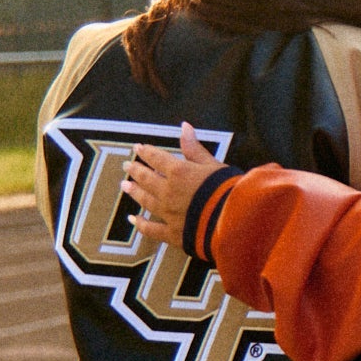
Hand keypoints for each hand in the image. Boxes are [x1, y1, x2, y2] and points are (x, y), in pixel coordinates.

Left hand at [121, 124, 220, 247]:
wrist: (235, 221)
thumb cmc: (229, 190)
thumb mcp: (214, 164)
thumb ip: (195, 148)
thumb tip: (184, 126)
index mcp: (179, 172)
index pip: (156, 158)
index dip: (147, 152)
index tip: (138, 148)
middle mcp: (168, 192)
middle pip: (146, 179)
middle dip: (135, 170)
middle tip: (127, 166)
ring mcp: (168, 214)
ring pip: (146, 200)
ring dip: (135, 192)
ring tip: (125, 185)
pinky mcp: (173, 233)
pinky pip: (152, 229)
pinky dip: (141, 224)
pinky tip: (133, 219)